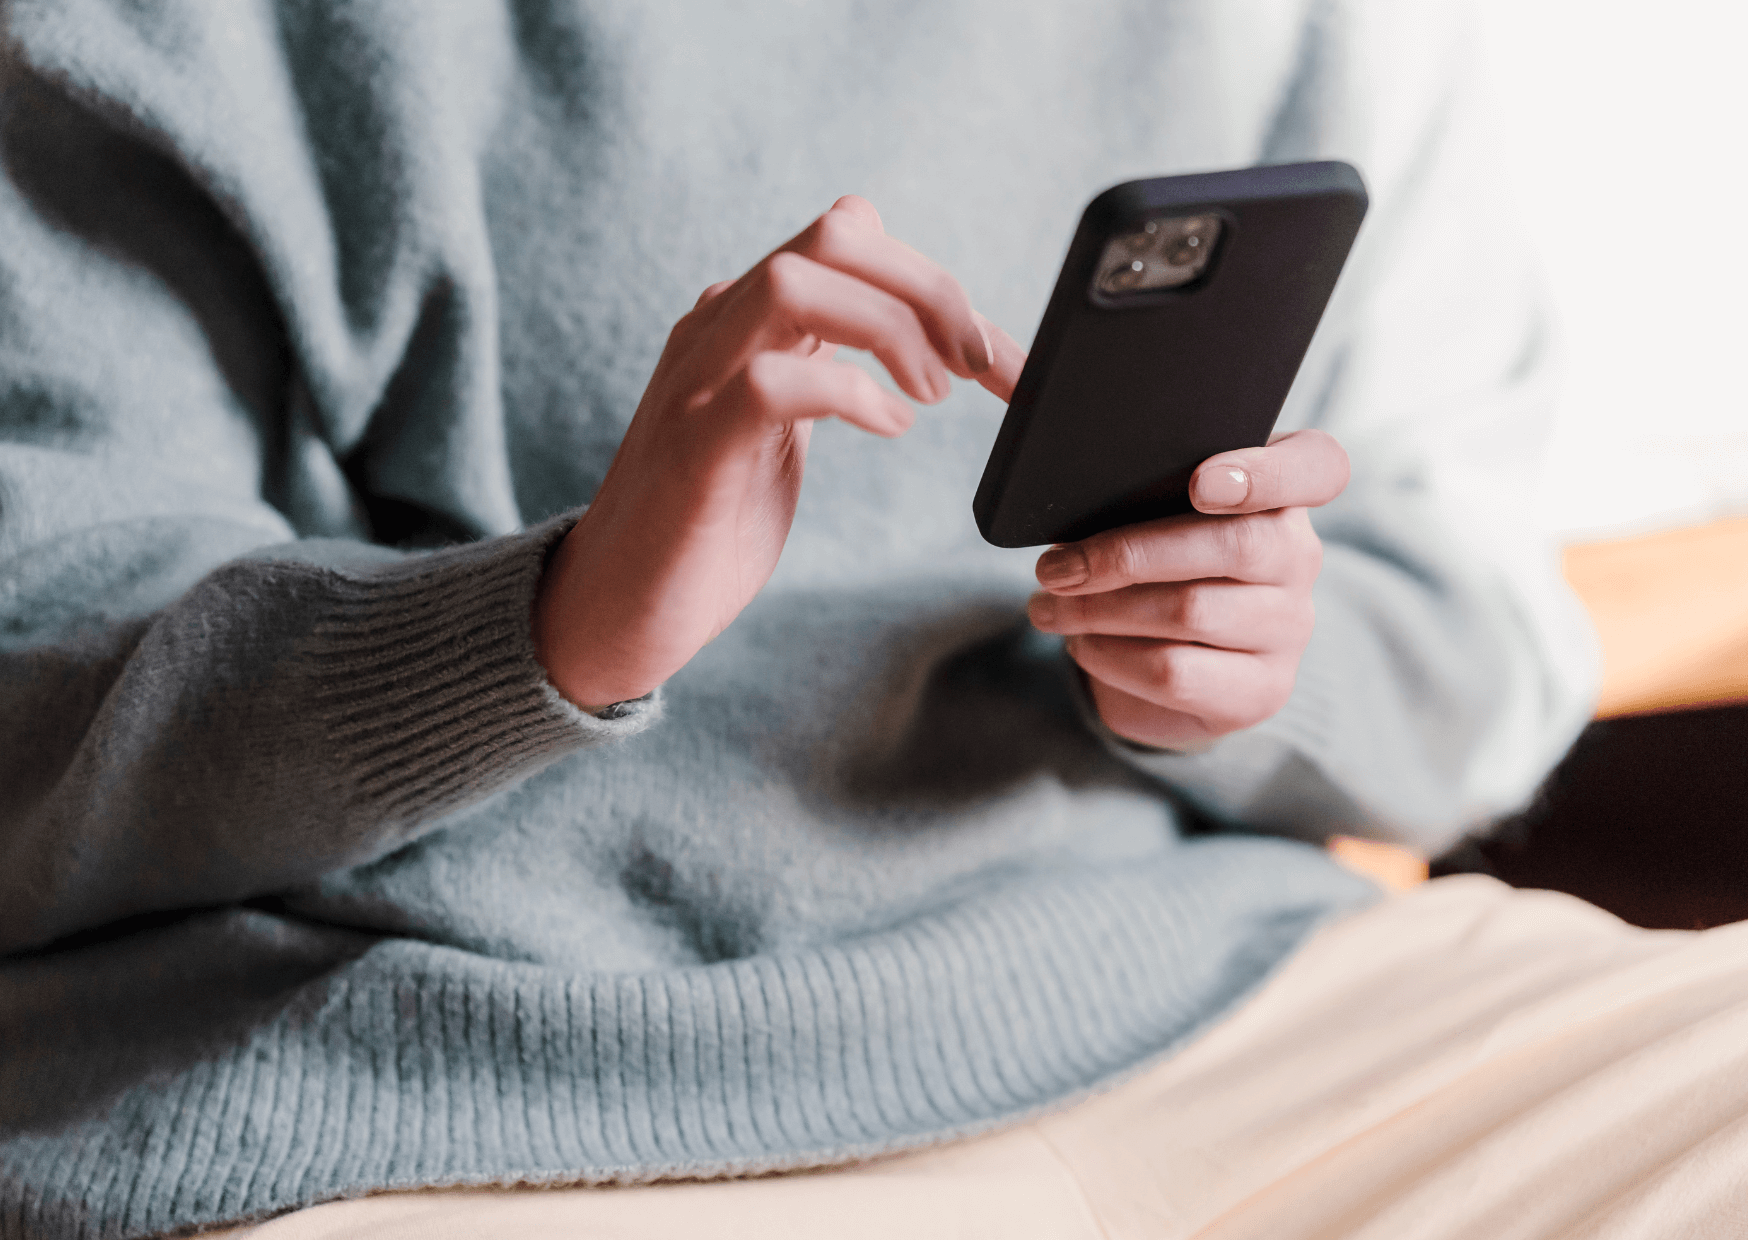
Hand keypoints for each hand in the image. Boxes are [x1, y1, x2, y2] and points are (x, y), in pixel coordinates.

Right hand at [534, 196, 1025, 708]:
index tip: (994, 355)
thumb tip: (906, 321)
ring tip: (930, 396)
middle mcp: (717, 331)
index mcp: (745, 321)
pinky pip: (771, 382)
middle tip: (978, 366)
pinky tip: (888, 427)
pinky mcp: (694, 449)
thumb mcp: (781, 426)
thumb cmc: (707, 524)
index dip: (936, 281)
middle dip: (929, 290)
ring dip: (891, 329)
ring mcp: (698, 383)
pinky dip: (848, 393)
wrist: (614, 610)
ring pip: (795, 283)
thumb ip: (825, 362)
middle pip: (834, 236)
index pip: (849, 237)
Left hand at [1026, 430, 1349, 749]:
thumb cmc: (1151, 562)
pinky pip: (1176, 671)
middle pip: (1231, 545)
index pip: (1320, 466)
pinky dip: (1110, 656)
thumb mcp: (1140, 503)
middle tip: (1052, 566)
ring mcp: (1288, 628)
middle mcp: (1301, 557)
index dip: (1267, 473)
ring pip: (1190, 611)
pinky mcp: (1260, 691)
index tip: (1203, 483)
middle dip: (1123, 553)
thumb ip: (1107, 450)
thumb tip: (1006, 376)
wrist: (1170, 666)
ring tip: (1046, 604)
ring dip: (1098, 609)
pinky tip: (1080, 642)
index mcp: (1284, 493)